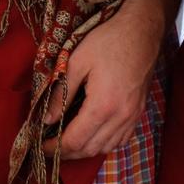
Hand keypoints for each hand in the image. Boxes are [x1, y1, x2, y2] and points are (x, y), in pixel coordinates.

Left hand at [42, 0, 167, 158]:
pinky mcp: (139, 112)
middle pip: (90, 149)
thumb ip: (60, 93)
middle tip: (49, 146)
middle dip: (67, 153)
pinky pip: (120, 140)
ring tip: (66, 143)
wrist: (142, 31)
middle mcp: (120, 117)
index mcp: (102, 106)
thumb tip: (47, 119)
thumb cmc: (108, 41)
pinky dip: (104, 144)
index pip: (75, 140)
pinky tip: (92, 136)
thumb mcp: (76, 62)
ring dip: (85, 151)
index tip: (40, 146)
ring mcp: (132, 117)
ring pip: (106, 147)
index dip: (55, 147)